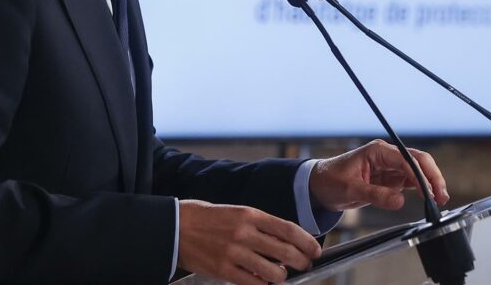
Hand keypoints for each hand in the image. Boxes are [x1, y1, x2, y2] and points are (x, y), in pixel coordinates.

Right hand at [177, 200, 321, 284]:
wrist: (175, 227)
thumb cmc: (206, 218)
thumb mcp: (236, 212)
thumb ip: (259, 225)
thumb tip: (283, 239)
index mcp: (249, 214)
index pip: (288, 229)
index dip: (306, 241)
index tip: (315, 249)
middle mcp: (244, 232)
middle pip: (285, 251)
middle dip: (301, 261)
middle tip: (305, 264)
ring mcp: (234, 253)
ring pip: (272, 271)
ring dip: (282, 276)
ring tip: (282, 275)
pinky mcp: (223, 270)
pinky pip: (252, 283)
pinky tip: (264, 282)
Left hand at [308, 139, 449, 211]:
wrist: (319, 186)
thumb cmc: (330, 180)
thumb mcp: (351, 189)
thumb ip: (376, 195)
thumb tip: (399, 201)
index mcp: (377, 151)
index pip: (406, 159)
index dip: (420, 174)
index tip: (428, 191)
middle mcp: (387, 156)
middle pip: (418, 161)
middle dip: (432, 176)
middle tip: (441, 196)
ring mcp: (390, 167)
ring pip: (418, 171)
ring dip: (430, 183)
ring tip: (440, 200)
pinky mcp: (390, 178)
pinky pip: (411, 181)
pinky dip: (422, 189)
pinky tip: (429, 198)